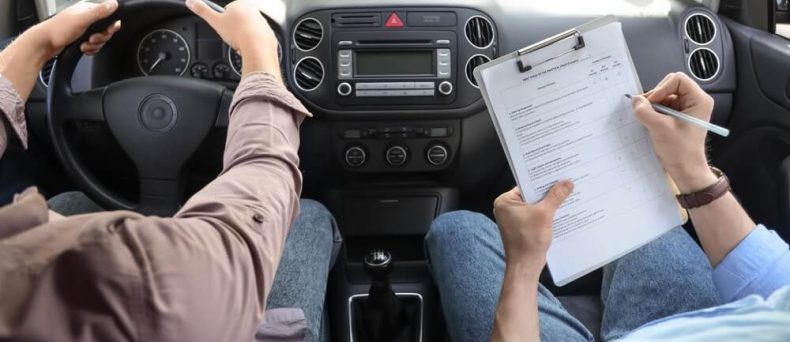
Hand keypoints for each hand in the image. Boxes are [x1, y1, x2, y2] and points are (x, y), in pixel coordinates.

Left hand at [28, 0, 120, 57]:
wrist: (44, 44)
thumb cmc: (58, 30)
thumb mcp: (81, 20)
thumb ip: (99, 12)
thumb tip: (114, 3)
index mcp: (87, 10)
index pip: (108, 16)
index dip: (109, 27)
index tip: (105, 31)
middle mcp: (86, 18)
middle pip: (105, 30)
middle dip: (100, 38)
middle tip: (91, 39)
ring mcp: (83, 29)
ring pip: (99, 40)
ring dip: (93, 45)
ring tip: (84, 45)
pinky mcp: (80, 39)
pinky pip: (93, 46)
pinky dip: (89, 49)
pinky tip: (82, 48)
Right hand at [186, 0, 280, 77]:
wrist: (258, 47)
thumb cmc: (238, 33)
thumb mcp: (215, 21)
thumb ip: (202, 11)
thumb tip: (191, 2)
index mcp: (240, 4)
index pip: (227, 10)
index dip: (224, 21)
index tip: (225, 28)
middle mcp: (254, 10)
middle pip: (238, 20)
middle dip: (234, 29)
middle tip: (232, 37)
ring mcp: (263, 21)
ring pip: (248, 29)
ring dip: (243, 36)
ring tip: (241, 43)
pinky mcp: (268, 32)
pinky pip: (257, 37)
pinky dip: (253, 42)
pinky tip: (249, 47)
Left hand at [493, 181, 573, 270]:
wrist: (526, 266)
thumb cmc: (529, 239)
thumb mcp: (544, 214)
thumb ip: (555, 196)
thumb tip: (567, 182)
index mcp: (505, 201)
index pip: (525, 184)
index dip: (542, 179)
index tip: (557, 172)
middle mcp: (507, 208)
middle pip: (532, 195)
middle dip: (548, 191)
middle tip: (566, 180)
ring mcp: (515, 219)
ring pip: (536, 205)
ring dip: (550, 203)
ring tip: (568, 192)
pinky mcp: (524, 227)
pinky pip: (537, 215)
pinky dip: (548, 213)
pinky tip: (563, 209)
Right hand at [633, 72, 716, 192]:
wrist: (685, 170)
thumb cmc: (682, 152)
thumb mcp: (660, 128)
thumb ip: (645, 111)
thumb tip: (635, 100)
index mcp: (699, 100)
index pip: (678, 79)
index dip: (661, 88)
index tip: (653, 102)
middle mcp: (694, 102)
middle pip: (669, 86)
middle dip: (656, 97)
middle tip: (648, 110)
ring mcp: (685, 109)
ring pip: (663, 96)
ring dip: (653, 106)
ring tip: (651, 121)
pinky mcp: (677, 117)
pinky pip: (662, 106)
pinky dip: (654, 113)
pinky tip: (652, 124)